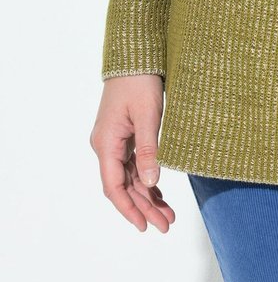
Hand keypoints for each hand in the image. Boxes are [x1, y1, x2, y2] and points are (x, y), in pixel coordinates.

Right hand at [90, 75, 175, 232]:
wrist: (135, 55)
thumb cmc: (140, 80)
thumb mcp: (148, 114)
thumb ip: (149, 149)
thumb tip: (150, 183)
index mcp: (106, 143)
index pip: (114, 186)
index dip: (129, 209)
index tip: (145, 226)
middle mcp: (106, 145)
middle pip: (124, 186)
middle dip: (144, 207)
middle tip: (166, 225)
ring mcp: (115, 141)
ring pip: (130, 177)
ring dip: (147, 196)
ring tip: (168, 215)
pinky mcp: (125, 135)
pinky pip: (134, 165)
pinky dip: (146, 180)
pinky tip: (159, 193)